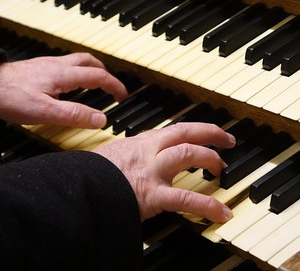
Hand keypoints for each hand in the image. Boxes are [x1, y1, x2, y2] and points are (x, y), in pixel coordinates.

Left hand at [0, 53, 127, 127]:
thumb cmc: (9, 96)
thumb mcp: (45, 111)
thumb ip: (75, 115)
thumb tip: (101, 119)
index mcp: (64, 74)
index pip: (99, 76)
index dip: (115, 86)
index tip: (123, 96)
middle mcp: (58, 66)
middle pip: (91, 62)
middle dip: (106, 73)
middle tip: (113, 87)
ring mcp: (48, 65)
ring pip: (79, 61)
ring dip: (94, 70)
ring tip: (98, 84)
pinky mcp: (40, 68)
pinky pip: (67, 65)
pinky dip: (79, 72)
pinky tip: (73, 84)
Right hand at [93, 123, 235, 222]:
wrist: (81, 186)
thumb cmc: (96, 171)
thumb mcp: (116, 153)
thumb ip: (133, 151)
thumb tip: (141, 153)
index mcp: (143, 142)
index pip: (176, 129)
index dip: (197, 128)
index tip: (208, 131)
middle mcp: (150, 151)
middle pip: (187, 133)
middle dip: (212, 133)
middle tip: (227, 140)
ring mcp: (153, 170)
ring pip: (189, 154)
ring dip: (211, 159)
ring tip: (222, 171)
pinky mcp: (153, 194)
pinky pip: (186, 197)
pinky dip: (208, 205)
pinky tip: (222, 213)